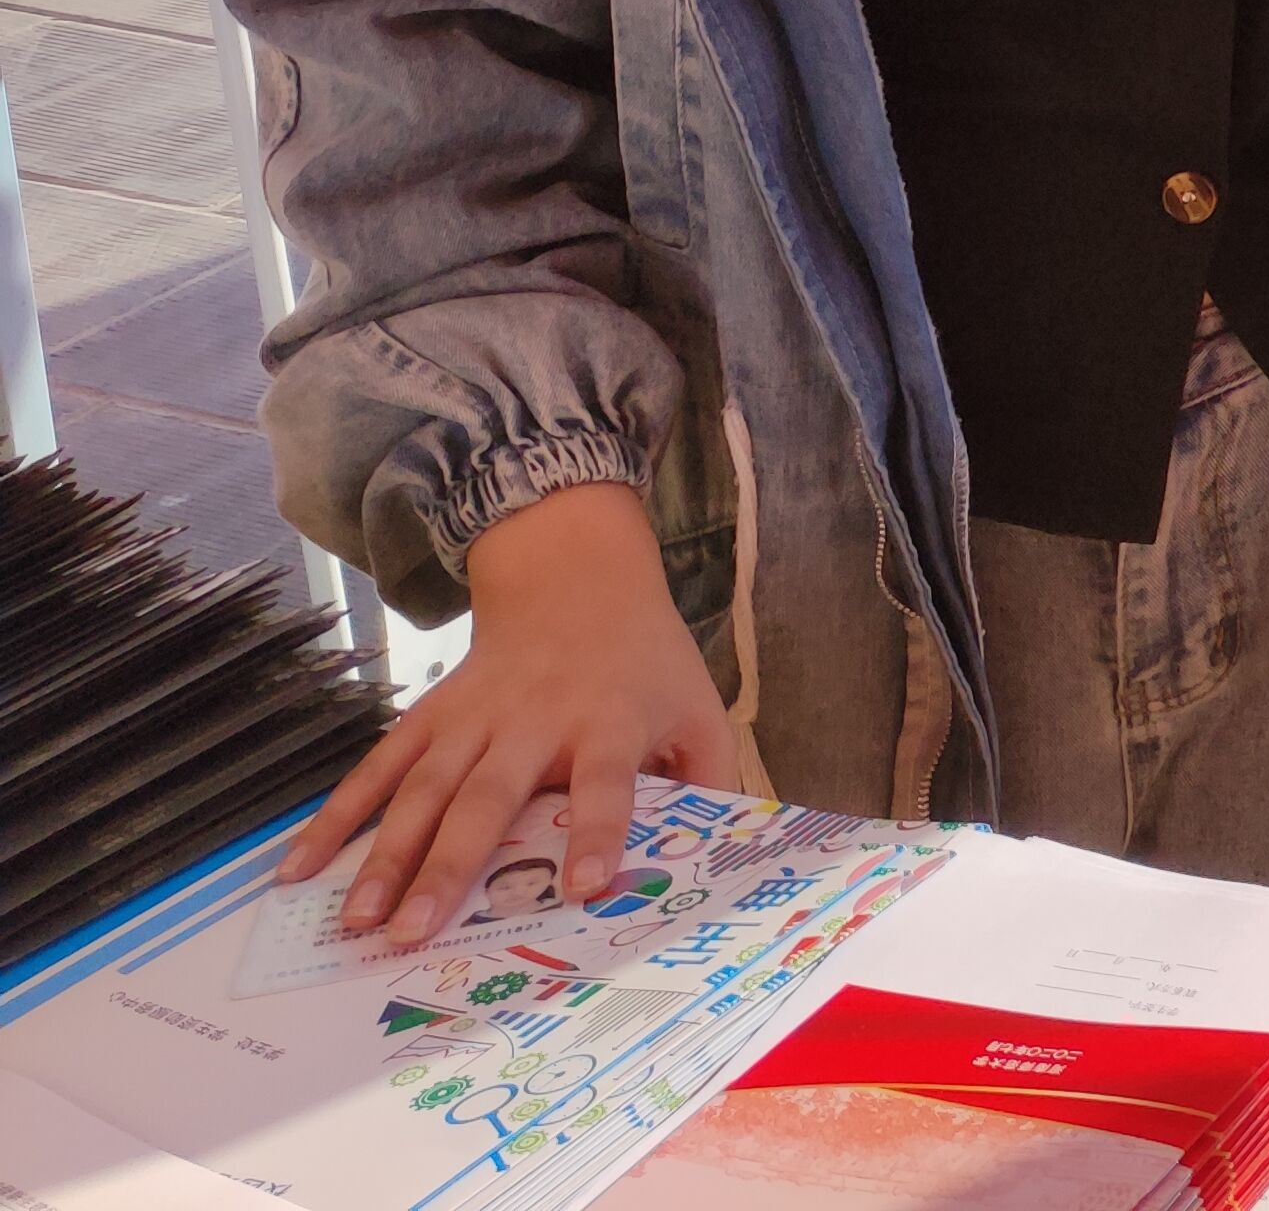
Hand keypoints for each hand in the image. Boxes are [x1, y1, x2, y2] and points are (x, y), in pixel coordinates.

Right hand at [280, 483, 734, 943]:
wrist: (575, 579)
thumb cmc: (644, 661)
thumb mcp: (697, 706)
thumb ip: (712, 776)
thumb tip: (725, 852)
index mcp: (609, 723)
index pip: (607, 783)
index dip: (599, 831)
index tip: (587, 886)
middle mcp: (535, 721)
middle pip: (488, 797)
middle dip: (452, 867)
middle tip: (415, 934)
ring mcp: (473, 717)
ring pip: (421, 791)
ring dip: (385, 857)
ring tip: (356, 922)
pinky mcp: (430, 715)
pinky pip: (377, 770)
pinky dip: (336, 817)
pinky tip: (298, 869)